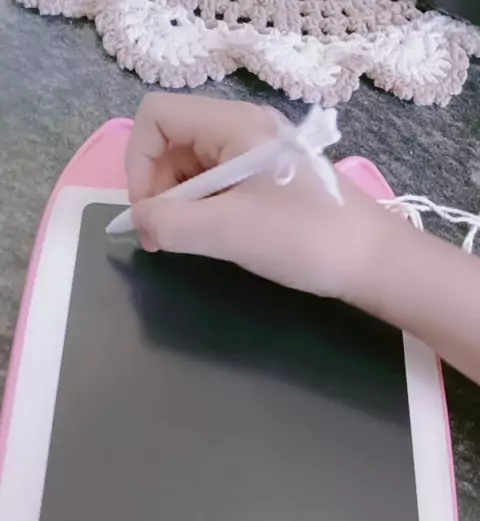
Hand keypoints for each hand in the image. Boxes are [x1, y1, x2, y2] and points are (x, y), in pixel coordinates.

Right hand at [125, 93, 390, 301]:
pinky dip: (202, 210)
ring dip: (178, 204)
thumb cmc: (304, 238)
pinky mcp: (267, 180)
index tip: (149, 212)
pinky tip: (211, 238)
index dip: (138, 162)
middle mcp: (242, 130)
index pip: (156, 116)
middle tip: (162, 238)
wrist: (372, 260)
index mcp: (234, 126)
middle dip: (156, 188)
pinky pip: (217, 185)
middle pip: (172, 142)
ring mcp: (256, 155)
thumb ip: (171, 223)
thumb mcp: (229, 232)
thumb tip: (138, 219)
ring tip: (185, 243)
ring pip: (192, 167)